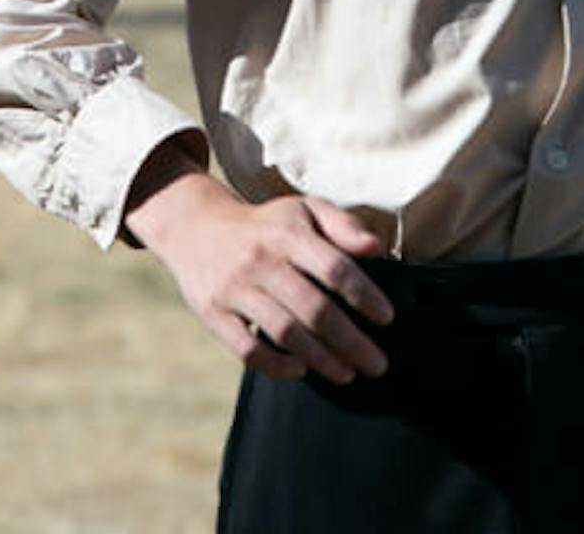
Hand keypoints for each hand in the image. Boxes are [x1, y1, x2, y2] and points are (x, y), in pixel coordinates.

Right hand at [123, 146, 394, 383]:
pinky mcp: (213, 313)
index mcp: (287, 233)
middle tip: (377, 364)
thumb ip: (342, 224)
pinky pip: (247, 349)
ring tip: (348, 374)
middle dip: (351, 342)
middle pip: (314, 309)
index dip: (365, 295)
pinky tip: (301, 370)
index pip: (334, 267)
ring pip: (284, 332)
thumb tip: (376, 247)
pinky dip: (276, 365)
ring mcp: (234, 288)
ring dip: (321, 359)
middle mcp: (260, 260)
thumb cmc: (265, 223)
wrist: (196, 227)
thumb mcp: (302, 209)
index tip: (387, 318)